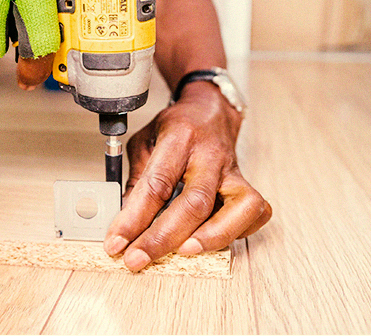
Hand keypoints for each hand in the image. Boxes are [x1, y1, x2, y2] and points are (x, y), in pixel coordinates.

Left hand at [103, 81, 271, 270]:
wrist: (210, 110)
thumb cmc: (176, 128)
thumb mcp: (144, 143)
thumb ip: (136, 181)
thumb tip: (123, 224)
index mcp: (179, 138)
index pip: (156, 184)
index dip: (134, 218)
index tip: (116, 242)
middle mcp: (210, 155)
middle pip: (195, 202)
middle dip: (163, 238)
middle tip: (138, 258)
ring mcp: (233, 170)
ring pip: (237, 208)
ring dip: (210, 237)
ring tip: (182, 253)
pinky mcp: (247, 184)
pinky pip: (254, 212)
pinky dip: (237, 232)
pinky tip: (213, 239)